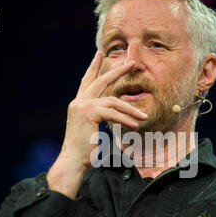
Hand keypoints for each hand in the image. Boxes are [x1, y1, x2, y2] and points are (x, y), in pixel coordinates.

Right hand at [47, 51, 147, 197]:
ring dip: (130, 109)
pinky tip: (134, 125)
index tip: (99, 55)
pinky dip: (125, 119)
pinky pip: (112, 112)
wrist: (72, 162)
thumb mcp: (92, 131)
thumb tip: (114, 115)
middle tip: (131, 63)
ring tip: (143, 116)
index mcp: (78, 105)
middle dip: (117, 71)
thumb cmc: (84, 152)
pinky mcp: (87, 113)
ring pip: (111, 101)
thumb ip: (100, 118)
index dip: (94, 68)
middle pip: (100, 81)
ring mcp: (81, 106)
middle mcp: (78, 102)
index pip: (87, 82)